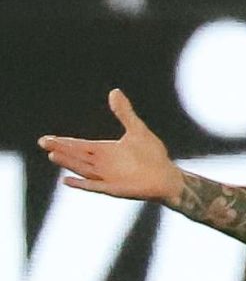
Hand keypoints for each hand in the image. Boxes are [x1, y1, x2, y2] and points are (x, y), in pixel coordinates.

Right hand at [38, 90, 183, 203]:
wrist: (167, 176)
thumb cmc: (152, 155)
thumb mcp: (137, 130)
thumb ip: (124, 112)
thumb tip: (114, 91)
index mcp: (104, 150)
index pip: (79, 145)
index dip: (63, 142)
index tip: (47, 138)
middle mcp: (101, 163)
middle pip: (76, 155)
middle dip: (60, 148)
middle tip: (43, 142)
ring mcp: (106, 177)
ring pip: (81, 169)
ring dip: (68, 162)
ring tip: (53, 155)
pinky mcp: (113, 188)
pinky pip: (93, 186)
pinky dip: (80, 184)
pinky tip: (66, 179)